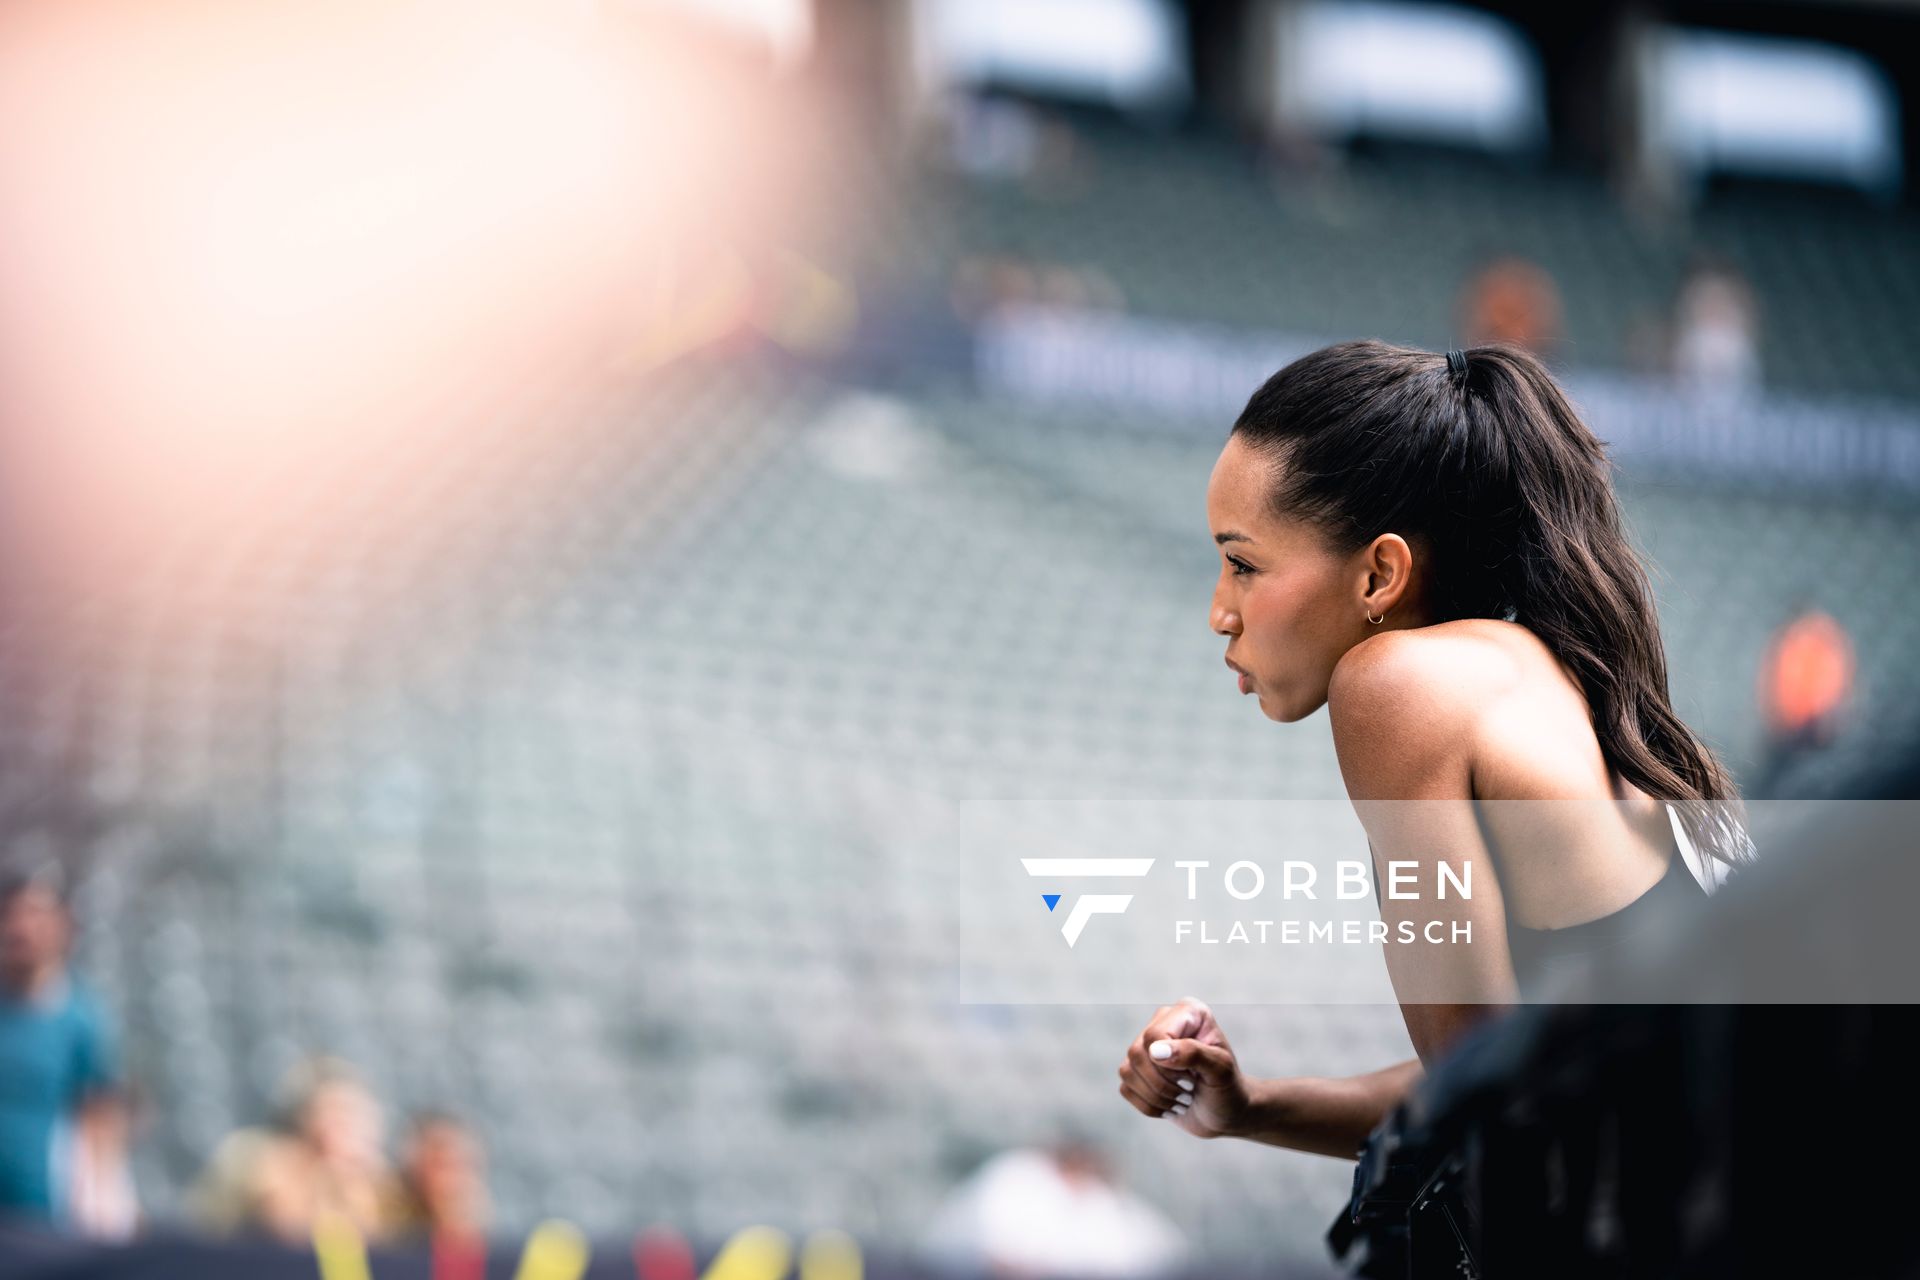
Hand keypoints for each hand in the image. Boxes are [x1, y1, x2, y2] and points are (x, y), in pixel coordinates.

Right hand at [1116, 996, 1249, 1138]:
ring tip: (1182, 1101)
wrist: (1226, 1113)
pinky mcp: (1138, 1069)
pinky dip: (1149, 1106)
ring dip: (1156, 1097)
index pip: (1155, 1035)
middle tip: (1188, 1093)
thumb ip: (1192, 1053)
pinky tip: (1170, 1107)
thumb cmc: (1228, 1088)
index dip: (1168, 1065)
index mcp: (1188, 1012)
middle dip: (1162, 1084)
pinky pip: (1125, 1087)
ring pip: (1127, 1071)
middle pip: (1137, 1052)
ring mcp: (1148, 1045)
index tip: (1192, 1080)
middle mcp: (1164, 1022)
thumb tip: (1155, 1051)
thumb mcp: (1220, 1070)